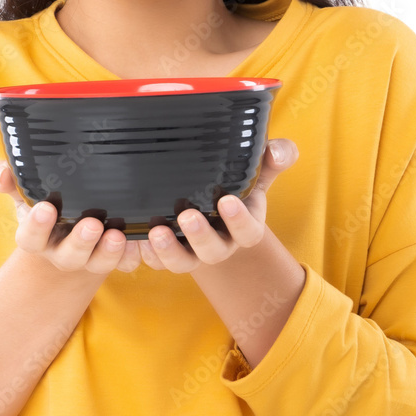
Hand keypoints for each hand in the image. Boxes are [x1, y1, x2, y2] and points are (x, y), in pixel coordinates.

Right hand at [0, 161, 142, 273]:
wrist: (73, 219)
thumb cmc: (47, 200)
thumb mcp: (25, 188)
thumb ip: (8, 178)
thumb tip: (1, 174)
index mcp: (36, 237)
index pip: (30, 238)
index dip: (36, 227)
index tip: (46, 208)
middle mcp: (61, 252)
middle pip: (68, 256)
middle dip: (79, 243)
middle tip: (91, 225)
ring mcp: (89, 258)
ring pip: (96, 263)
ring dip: (107, 252)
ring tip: (117, 235)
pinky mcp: (113, 258)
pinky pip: (124, 264)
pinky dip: (130, 255)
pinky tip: (138, 240)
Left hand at [139, 139, 298, 273]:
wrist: (211, 201)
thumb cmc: (235, 184)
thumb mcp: (256, 170)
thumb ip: (273, 157)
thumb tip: (280, 153)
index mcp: (244, 227)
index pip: (248, 232)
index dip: (239, 221)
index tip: (227, 200)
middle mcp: (219, 244)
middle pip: (213, 251)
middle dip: (200, 236)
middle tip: (187, 215)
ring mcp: (192, 252)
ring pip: (182, 262)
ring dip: (169, 251)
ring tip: (155, 232)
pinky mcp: (168, 254)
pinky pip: (157, 262)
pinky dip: (146, 254)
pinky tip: (135, 238)